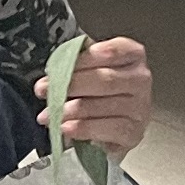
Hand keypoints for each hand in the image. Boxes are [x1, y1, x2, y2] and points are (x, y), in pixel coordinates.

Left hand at [42, 35, 152, 157]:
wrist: (112, 129)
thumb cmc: (100, 93)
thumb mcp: (90, 70)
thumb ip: (79, 62)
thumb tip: (58, 63)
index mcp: (132, 56)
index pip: (112, 51)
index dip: (85, 59)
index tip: (59, 66)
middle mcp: (141, 79)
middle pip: (104, 79)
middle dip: (69, 84)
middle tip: (43, 90)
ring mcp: (140, 107)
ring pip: (102, 105)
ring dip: (70, 110)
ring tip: (48, 114)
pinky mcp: (134, 132)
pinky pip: (107, 129)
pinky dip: (83, 128)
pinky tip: (66, 128)